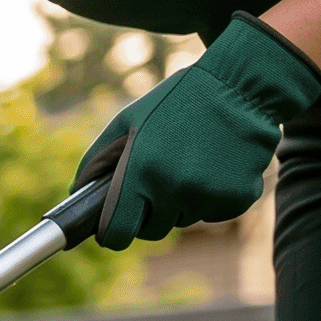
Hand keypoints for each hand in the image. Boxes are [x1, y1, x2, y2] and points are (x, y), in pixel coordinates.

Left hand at [71, 11, 320, 249]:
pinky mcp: (239, 198)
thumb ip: (97, 161)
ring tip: (190, 163)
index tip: (113, 228)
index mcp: (141, 171)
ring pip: (183, 221)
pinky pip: (213, 214)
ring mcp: (209, 196)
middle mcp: (174, 188)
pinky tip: (216, 166)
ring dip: (181, 203)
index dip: (112, 234)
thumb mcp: (127, 121)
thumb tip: (76, 194)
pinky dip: (211, 198)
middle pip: (151, 230)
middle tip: (158, 179)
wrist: (243, 86)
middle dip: (149, 213)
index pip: (117, 233)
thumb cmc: (177, 102)